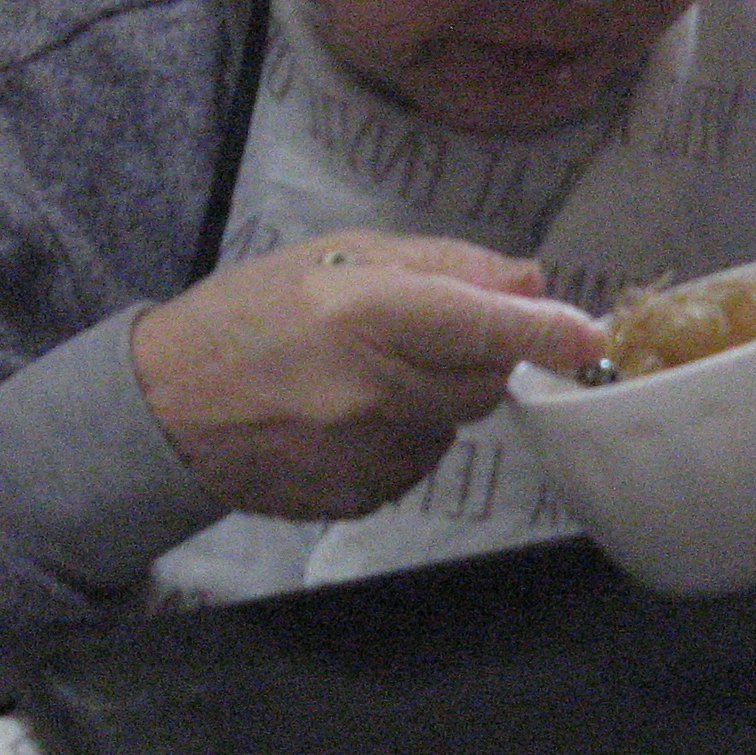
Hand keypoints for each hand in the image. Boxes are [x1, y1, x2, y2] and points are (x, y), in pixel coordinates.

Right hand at [132, 233, 606, 520]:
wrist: (165, 408)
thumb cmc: (249, 313)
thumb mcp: (335, 256)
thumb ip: (441, 266)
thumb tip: (532, 282)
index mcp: (364, 314)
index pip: (483, 326)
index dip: (546, 333)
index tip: (589, 336)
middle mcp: (373, 390)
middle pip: (484, 380)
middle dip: (478, 355)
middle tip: (423, 332)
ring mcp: (365, 454)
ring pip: (454, 425)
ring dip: (437, 398)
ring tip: (367, 374)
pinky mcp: (359, 498)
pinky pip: (419, 462)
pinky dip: (406, 436)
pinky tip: (349, 417)